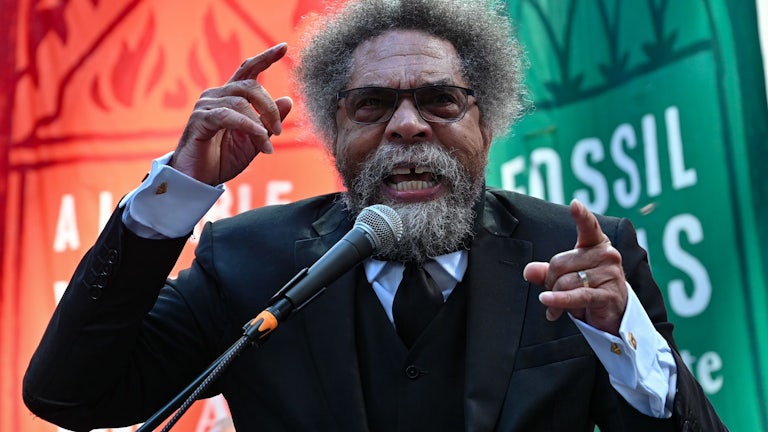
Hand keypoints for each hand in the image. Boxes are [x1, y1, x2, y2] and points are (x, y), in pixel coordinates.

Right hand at [170, 43, 293, 184]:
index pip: (248, 70)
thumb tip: (288, 100)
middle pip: (250, 86)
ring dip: (260, 124)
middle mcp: (217, 96)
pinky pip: (228, 116)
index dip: (266, 57)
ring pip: (241, 103)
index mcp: (230, 98)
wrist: (198, 180)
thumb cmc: (222, 160)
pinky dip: (247, 125)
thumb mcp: (254, 142)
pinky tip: (260, 136)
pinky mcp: (200, 120)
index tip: (284, 46)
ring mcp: (206, 106)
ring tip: (268, 145)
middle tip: (279, 131)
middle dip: (270, 108)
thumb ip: (269, 122)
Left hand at [523, 199, 627, 335]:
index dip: (581, 216)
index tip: (575, 204)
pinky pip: (577, 295)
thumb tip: (529, 270)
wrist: (614, 314)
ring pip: (565, 282)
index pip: (589, 226)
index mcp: (597, 244)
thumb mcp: (566, 276)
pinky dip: (559, 301)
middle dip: (550, 281)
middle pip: (560, 263)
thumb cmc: (589, 288)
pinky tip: (548, 304)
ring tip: (556, 305)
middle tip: (553, 291)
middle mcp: (607, 255)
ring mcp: (610, 274)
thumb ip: (547, 270)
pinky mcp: (608, 295)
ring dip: (555, 297)